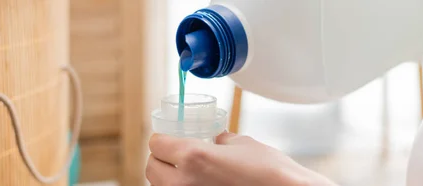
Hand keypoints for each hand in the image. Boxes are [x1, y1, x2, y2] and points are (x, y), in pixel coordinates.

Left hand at [146, 132, 335, 185]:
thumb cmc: (271, 172)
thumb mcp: (242, 144)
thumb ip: (220, 140)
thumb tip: (215, 140)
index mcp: (193, 158)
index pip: (157, 144)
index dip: (163, 138)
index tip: (168, 137)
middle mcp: (184, 183)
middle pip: (152, 169)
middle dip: (160, 159)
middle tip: (173, 153)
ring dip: (169, 177)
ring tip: (187, 171)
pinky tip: (199, 184)